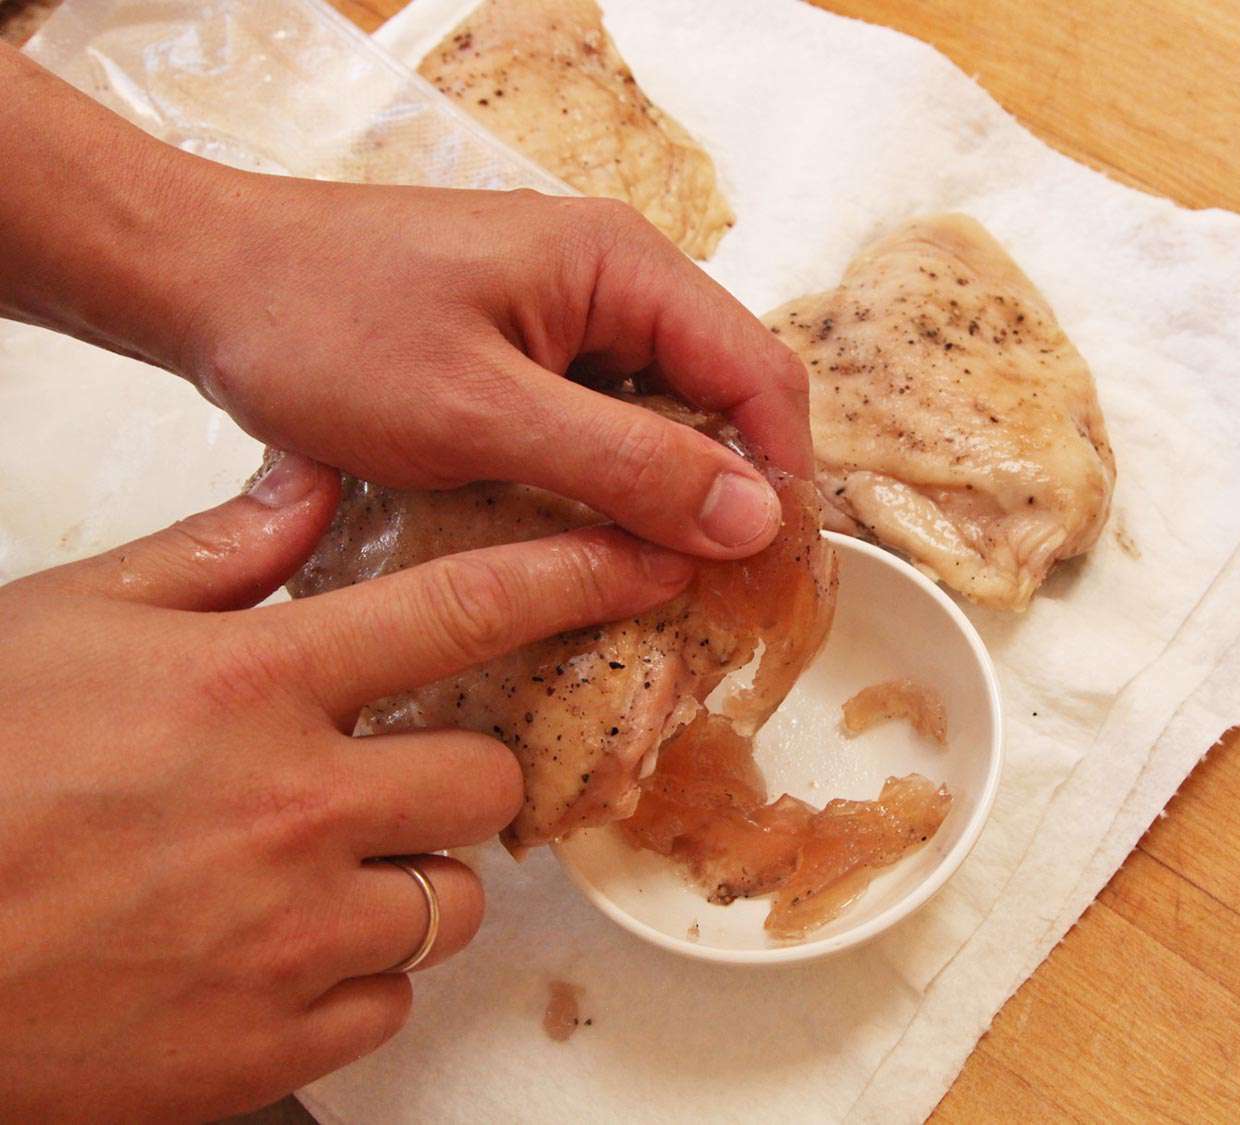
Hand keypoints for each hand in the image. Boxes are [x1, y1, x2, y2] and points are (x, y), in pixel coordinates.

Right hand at [0, 454, 692, 1119]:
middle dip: (462, 774)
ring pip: (449, 900)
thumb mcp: (68, 621)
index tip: (649, 562)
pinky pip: (388, 1001)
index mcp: (251, 685)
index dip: (576, 576)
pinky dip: (354, 976)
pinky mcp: (274, 1042)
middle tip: (391, 774)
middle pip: (485, 780)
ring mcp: (292, 936)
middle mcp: (294, 806)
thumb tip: (306, 483)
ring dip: (408, 878)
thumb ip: (211, 553)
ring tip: (316, 869)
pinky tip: (273, 949)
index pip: (461, 612)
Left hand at [169, 177, 811, 557]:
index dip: (781, 477)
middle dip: (727, 494)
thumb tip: (757, 518)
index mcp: (624, 268)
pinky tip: (584, 543)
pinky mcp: (526, 348)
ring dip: (666, 496)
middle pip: (721, 396)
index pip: (758, 374)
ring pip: (662, 416)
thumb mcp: (481, 413)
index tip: (767, 578)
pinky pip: (602, 421)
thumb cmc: (325, 331)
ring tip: (650, 584)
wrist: (202, 281)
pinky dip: (608, 483)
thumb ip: (625, 463)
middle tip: (709, 599)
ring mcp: (569, 313)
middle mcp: (614, 281)